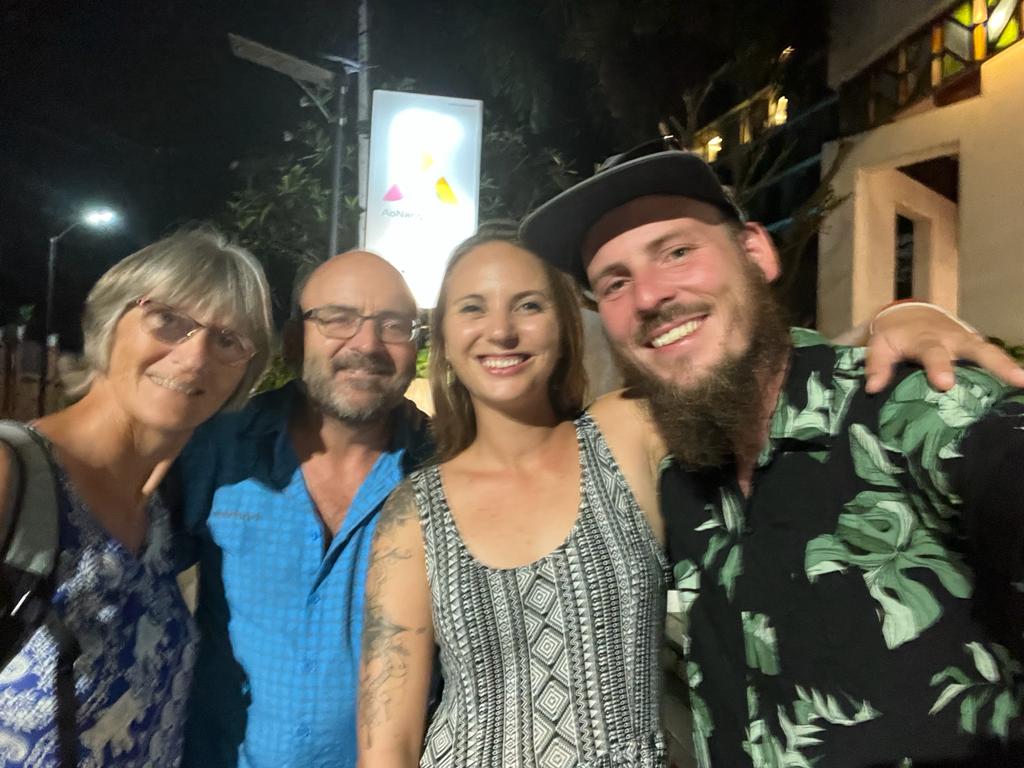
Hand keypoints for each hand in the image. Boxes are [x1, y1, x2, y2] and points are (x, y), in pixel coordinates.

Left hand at [864, 304, 1023, 392]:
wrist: (910, 314)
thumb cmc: (894, 335)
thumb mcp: (879, 344)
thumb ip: (877, 364)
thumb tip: (873, 388)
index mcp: (926, 340)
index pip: (933, 353)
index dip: (939, 368)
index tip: (945, 383)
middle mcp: (953, 340)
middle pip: (977, 350)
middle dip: (996, 364)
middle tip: (1017, 379)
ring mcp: (968, 343)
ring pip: (991, 353)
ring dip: (1008, 367)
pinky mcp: (976, 348)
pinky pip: (993, 359)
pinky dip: (1006, 370)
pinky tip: (1017, 389)